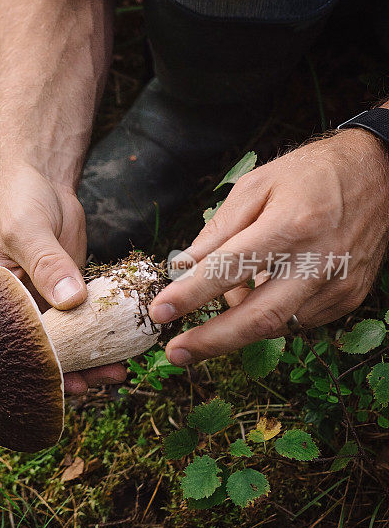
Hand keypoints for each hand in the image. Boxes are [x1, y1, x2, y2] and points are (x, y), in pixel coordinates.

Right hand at [0, 165, 126, 392]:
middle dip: (69, 368)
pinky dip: (102, 332)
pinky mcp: (70, 289)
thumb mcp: (27, 230)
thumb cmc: (19, 200)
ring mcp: (46, 299)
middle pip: (42, 347)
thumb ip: (47, 264)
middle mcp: (18, 306)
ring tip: (117, 371)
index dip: (34, 366)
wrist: (40, 176)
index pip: (11, 342)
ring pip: (68, 338)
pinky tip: (122, 346)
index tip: (60, 384)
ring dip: (90, 355)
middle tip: (98, 382)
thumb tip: (70, 300)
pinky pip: (87, 317)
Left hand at [149, 129, 388, 364]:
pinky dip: (266, 316)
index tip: (159, 312)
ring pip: (277, 325)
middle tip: (175, 353)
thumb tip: (183, 268)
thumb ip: (218, 230)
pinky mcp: (348, 298)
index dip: (191, 295)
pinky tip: (256, 293)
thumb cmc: (309, 175)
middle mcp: (319, 261)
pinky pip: (297, 321)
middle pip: (259, 317)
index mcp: (291, 226)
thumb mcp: (256, 186)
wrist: (378, 174)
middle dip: (212, 341)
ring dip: (237, 325)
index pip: (230, 269)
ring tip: (215, 305)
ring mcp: (338, 285)